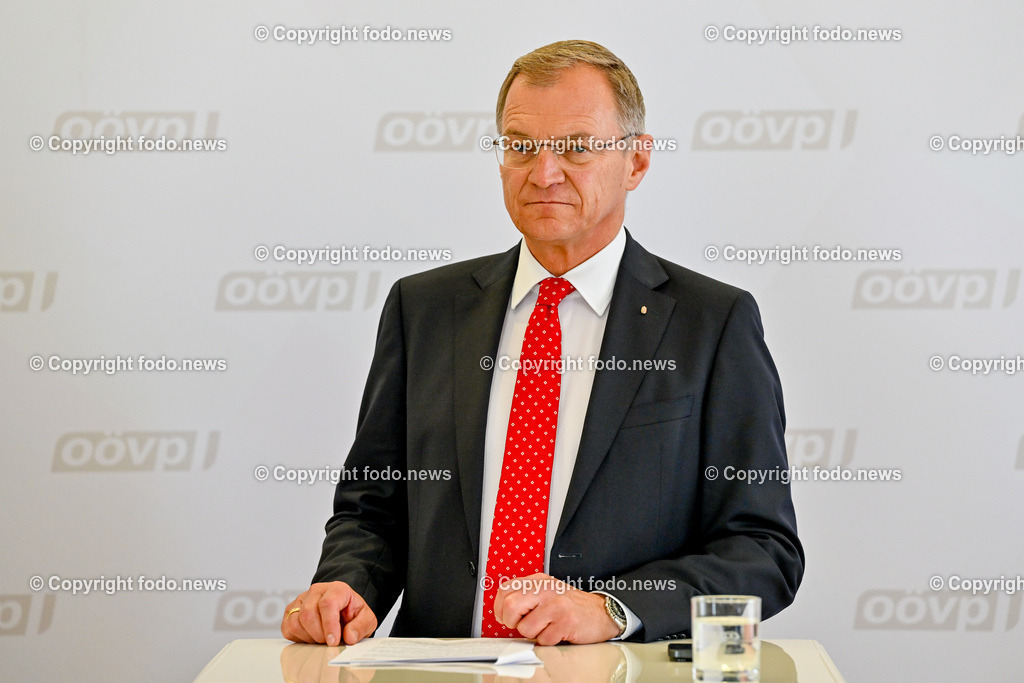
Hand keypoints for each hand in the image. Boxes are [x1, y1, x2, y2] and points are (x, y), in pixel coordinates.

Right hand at [281, 581, 376, 645]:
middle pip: (308, 614)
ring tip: (321, 639)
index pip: (327, 604)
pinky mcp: (291, 611)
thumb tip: (349, 637)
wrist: (343, 609)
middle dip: (319, 635)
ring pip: (295, 622)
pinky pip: (287, 628)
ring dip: (309, 637)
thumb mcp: (366, 618)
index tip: (334, 641)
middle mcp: (316, 591)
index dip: (329, 625)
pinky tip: (311, 637)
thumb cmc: (352, 613)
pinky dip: (298, 638)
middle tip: (330, 642)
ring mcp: (301, 600)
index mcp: (336, 589)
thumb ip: (361, 626)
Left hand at [492, 573, 621, 644]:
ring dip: (533, 634)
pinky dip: (548, 641)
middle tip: (523, 625)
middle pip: (510, 606)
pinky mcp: (566, 621)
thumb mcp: (546, 592)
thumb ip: (526, 597)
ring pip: (525, 627)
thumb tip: (502, 611)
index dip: (500, 608)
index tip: (506, 617)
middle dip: (512, 622)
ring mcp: (556, 604)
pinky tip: (558, 633)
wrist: (601, 612)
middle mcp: (545, 589)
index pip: (504, 590)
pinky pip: (543, 639)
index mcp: (538, 581)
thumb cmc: (571, 605)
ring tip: (547, 628)